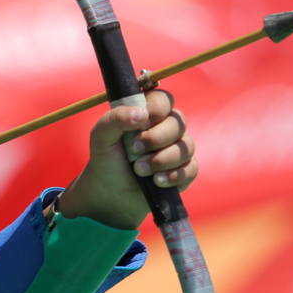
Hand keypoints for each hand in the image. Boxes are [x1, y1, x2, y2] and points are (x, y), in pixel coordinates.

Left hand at [58, 89, 197, 229]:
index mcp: (148, 113)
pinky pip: (191, 169)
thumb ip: (116, 119)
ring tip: (138, 170)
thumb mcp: (101, 136)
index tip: (142, 123)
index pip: (163, 99)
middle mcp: (167, 128)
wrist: (109, 192)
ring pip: (186, 147)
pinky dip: (173, 176)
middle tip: (134, 150)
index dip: (157, 109)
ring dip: (161, 160)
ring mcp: (178, 149)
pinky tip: (156, 181)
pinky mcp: (184, 171)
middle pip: (178, 123)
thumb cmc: (107, 159)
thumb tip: (141, 114)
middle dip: (155, 138)